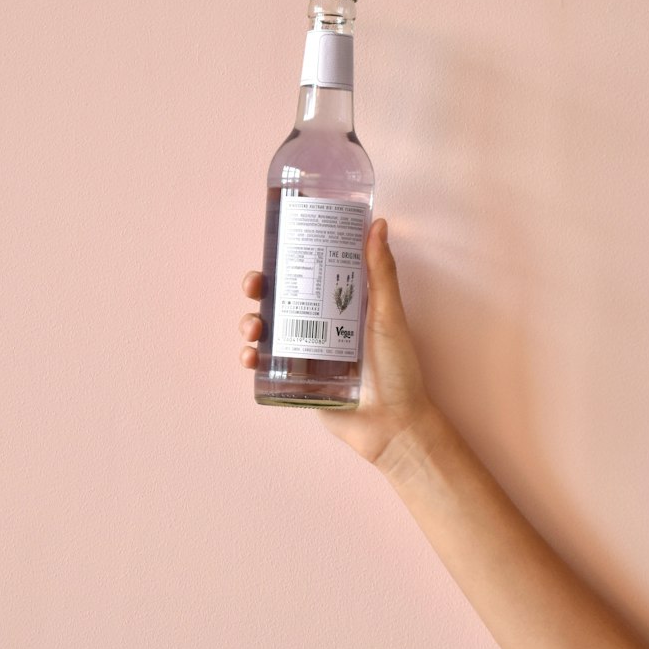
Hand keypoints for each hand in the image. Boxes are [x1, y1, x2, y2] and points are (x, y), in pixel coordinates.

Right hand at [239, 217, 439, 470]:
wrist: (392, 424)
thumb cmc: (398, 370)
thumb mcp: (389, 316)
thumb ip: (381, 272)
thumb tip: (378, 224)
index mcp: (341, 304)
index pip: (308, 272)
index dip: (286, 258)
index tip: (272, 246)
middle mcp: (320, 324)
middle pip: (280, 297)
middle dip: (259, 288)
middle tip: (254, 286)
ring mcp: (306, 353)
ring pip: (267, 329)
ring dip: (250, 322)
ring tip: (253, 328)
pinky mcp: (296, 380)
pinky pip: (266, 365)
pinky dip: (251, 358)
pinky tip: (250, 356)